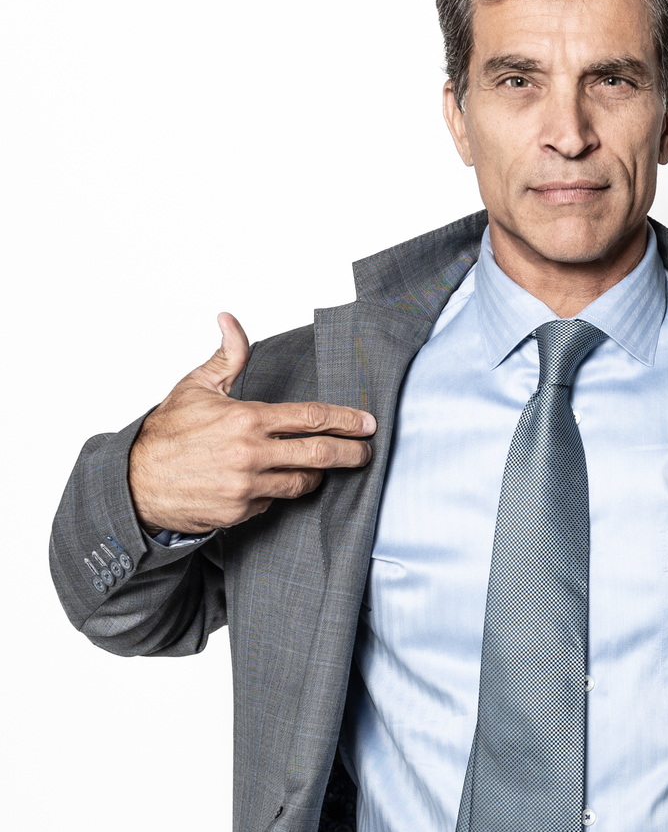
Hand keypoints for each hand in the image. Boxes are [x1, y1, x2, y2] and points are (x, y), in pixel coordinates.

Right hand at [129, 313, 375, 535]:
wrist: (135, 483)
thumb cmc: (166, 433)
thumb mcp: (196, 387)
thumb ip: (227, 357)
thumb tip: (230, 319)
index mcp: (247, 419)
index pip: (311, 418)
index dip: (345, 420)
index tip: (367, 423)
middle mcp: (252, 454)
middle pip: (320, 454)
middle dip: (352, 453)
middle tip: (367, 452)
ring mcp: (248, 487)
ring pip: (303, 482)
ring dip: (317, 475)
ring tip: (322, 468)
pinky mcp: (242, 512)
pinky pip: (274, 502)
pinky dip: (278, 492)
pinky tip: (271, 483)